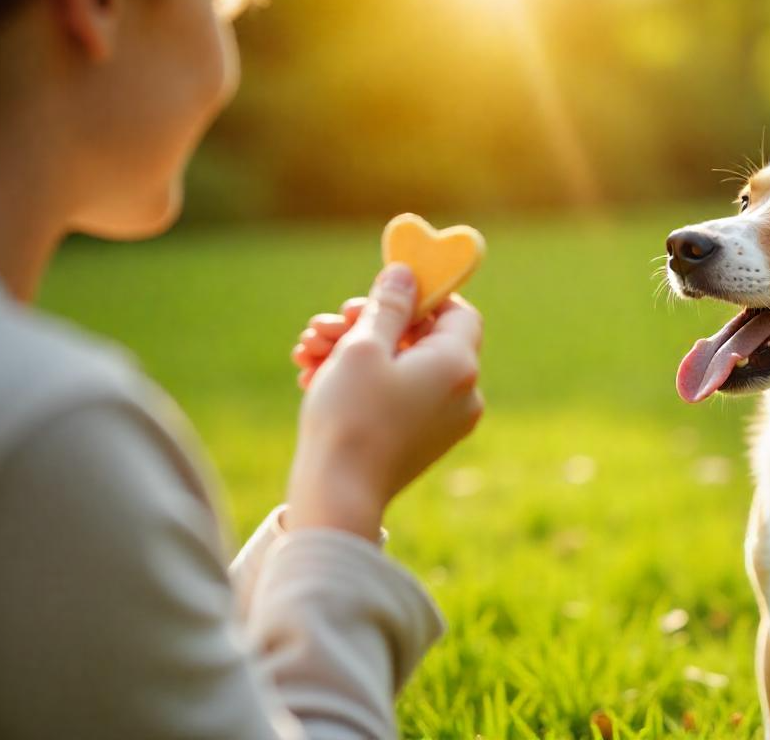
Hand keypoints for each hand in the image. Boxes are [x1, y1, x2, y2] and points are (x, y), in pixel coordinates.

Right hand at [286, 264, 483, 538]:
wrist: (338, 497)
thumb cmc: (350, 417)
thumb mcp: (364, 347)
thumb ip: (388, 305)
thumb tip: (406, 273)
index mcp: (459, 366)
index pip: (457, 312)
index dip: (421, 295)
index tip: (379, 293)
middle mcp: (463, 394)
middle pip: (422, 339)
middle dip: (368, 325)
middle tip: (325, 324)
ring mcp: (444, 423)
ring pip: (402, 368)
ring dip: (354, 352)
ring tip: (306, 351)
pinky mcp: (421, 442)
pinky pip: (398, 397)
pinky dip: (363, 383)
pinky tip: (314, 376)